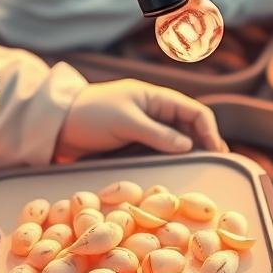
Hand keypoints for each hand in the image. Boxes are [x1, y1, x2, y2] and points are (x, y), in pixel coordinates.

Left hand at [55, 80, 227, 161]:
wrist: (55, 124)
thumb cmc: (90, 114)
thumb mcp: (125, 121)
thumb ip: (157, 133)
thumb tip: (188, 146)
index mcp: (157, 98)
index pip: (195, 111)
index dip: (210, 130)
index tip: (216, 152)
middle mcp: (155, 112)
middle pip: (190, 127)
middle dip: (204, 144)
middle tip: (215, 165)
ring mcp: (145, 128)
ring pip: (176, 141)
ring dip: (188, 154)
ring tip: (198, 171)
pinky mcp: (133, 144)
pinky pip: (159, 152)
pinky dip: (169, 161)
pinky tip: (174, 173)